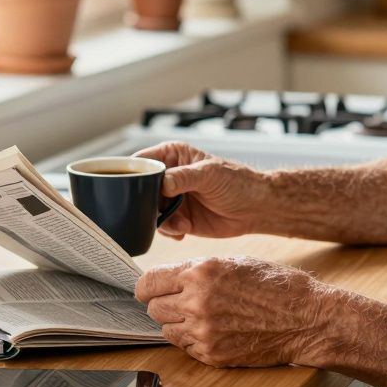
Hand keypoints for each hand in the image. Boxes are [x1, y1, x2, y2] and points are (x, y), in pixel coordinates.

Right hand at [132, 141, 268, 239]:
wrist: (255, 208)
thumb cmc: (237, 182)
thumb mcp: (209, 174)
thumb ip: (184, 177)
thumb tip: (161, 183)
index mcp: (172, 156)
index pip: (142, 162)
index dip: (133, 175)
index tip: (131, 190)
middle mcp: (169, 176)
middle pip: (140, 190)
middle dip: (146, 204)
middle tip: (159, 212)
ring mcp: (172, 198)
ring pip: (149, 211)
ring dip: (161, 220)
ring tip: (181, 224)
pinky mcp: (179, 218)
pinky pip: (162, 227)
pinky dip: (170, 231)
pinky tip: (185, 230)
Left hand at [135, 257, 329, 366]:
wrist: (306, 318)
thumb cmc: (275, 286)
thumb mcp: (233, 262)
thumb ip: (197, 270)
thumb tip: (169, 278)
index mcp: (201, 272)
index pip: (149, 282)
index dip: (147, 287)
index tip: (149, 290)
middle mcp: (197, 301)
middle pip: (153, 308)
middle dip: (163, 304)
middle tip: (180, 302)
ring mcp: (204, 331)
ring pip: (166, 330)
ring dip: (176, 323)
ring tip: (201, 316)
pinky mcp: (212, 354)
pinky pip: (185, 347)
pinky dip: (193, 340)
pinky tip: (214, 330)